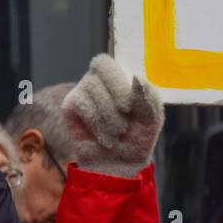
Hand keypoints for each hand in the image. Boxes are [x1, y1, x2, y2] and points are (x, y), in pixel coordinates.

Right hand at [62, 54, 164, 177]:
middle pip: (100, 63)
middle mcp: (102, 77)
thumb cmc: (138, 135)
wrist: (121, 163)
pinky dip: (97, 123)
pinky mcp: (70, 105)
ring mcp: (84, 89)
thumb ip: (149, 98)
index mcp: (124, 75)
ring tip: (119, 131)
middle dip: (115, 87)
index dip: (119, 78)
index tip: (129, 105)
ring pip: (91, 86)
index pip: (116, 59)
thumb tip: (137, 78)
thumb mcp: (152, 118)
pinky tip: (106, 137)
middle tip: (126, 111)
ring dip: (109, 113)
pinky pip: (81, 104)